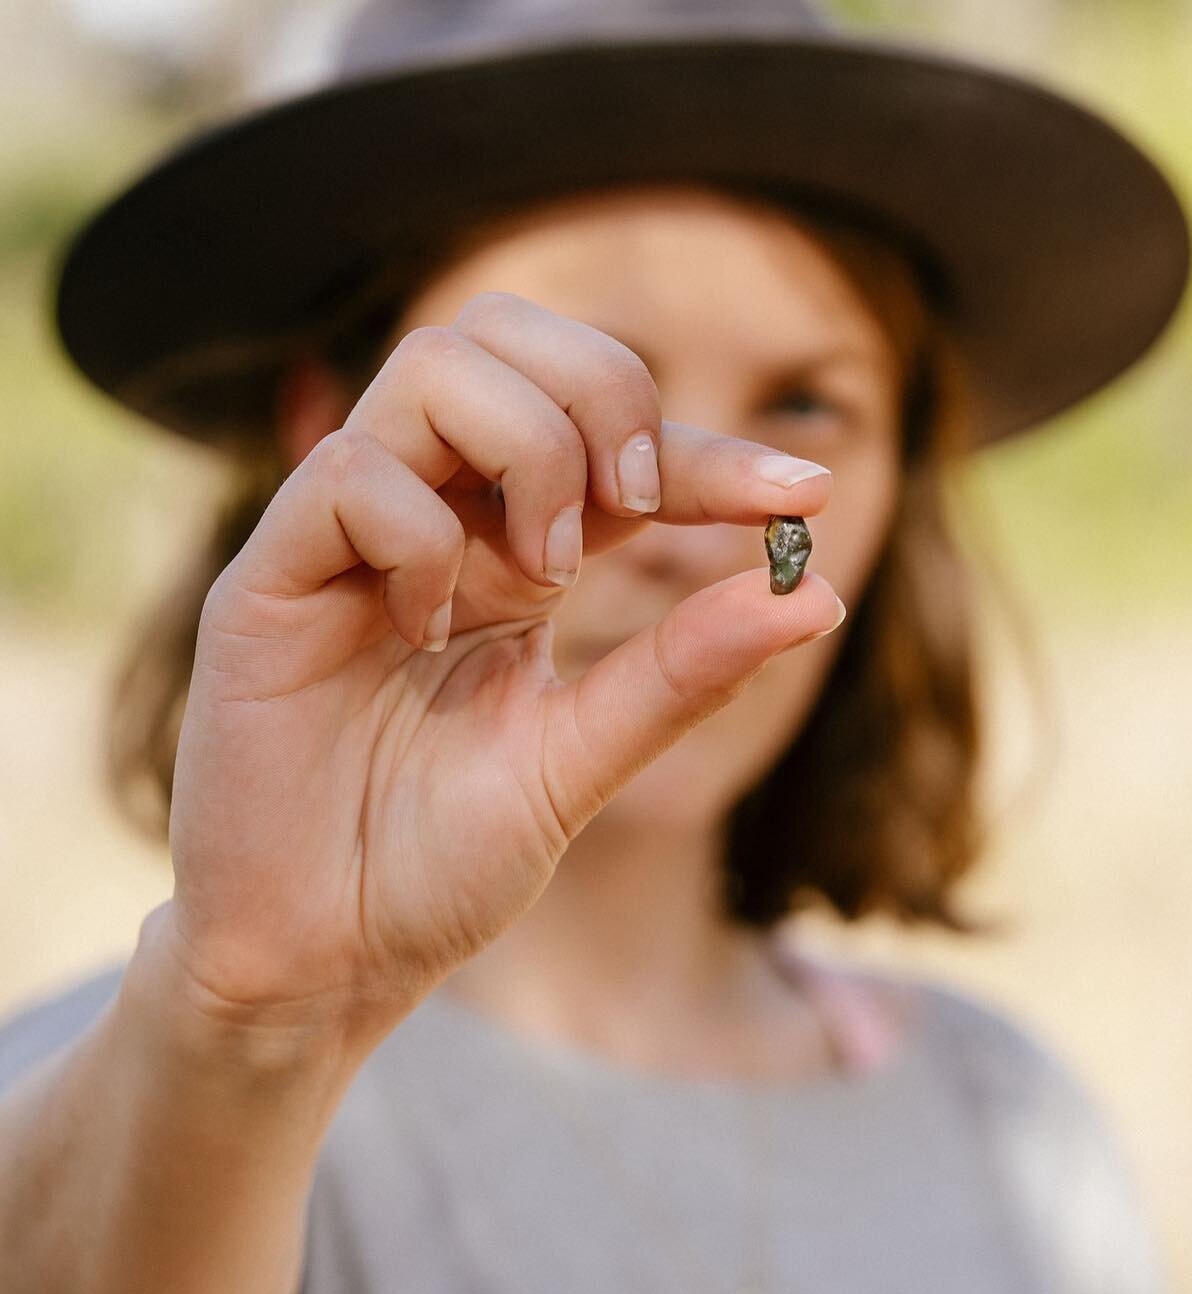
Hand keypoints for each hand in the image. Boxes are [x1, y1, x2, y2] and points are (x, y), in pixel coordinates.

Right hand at [161, 291, 844, 1035]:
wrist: (320, 959)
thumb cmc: (439, 862)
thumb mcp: (583, 761)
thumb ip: (684, 674)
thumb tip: (819, 594)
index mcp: (514, 550)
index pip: (618, 444)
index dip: (715, 451)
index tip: (805, 492)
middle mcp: (435, 517)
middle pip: (509, 333)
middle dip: (606, 394)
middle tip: (635, 506)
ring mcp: (349, 535)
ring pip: (435, 365)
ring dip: (527, 447)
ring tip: (548, 570)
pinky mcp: (269, 574)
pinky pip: (353, 472)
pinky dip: (423, 536)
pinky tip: (428, 630)